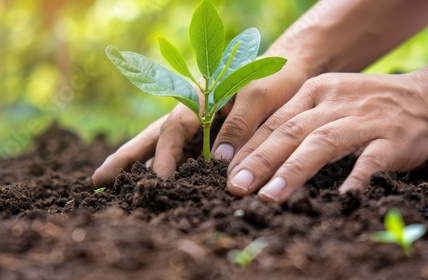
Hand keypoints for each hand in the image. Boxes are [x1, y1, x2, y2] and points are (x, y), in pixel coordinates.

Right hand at [93, 58, 312, 185]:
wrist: (287, 68)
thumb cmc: (273, 79)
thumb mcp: (260, 97)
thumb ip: (239, 125)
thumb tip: (218, 163)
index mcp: (199, 99)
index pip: (173, 132)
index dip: (163, 157)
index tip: (157, 183)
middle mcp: (190, 113)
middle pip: (151, 138)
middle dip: (124, 160)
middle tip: (97, 181)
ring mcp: (195, 125)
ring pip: (158, 147)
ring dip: (135, 166)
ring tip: (109, 185)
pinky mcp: (205, 135)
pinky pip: (179, 155)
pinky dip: (161, 169)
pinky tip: (151, 184)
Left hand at [225, 68, 427, 202]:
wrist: (424, 96)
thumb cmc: (364, 105)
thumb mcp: (327, 100)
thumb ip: (295, 120)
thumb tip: (253, 154)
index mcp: (313, 92)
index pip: (273, 122)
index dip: (248, 148)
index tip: (225, 172)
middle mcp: (334, 102)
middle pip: (290, 131)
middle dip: (260, 161)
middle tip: (237, 187)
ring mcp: (364, 119)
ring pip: (322, 143)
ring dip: (293, 170)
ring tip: (270, 197)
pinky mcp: (394, 138)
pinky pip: (372, 160)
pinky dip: (356, 177)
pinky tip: (340, 197)